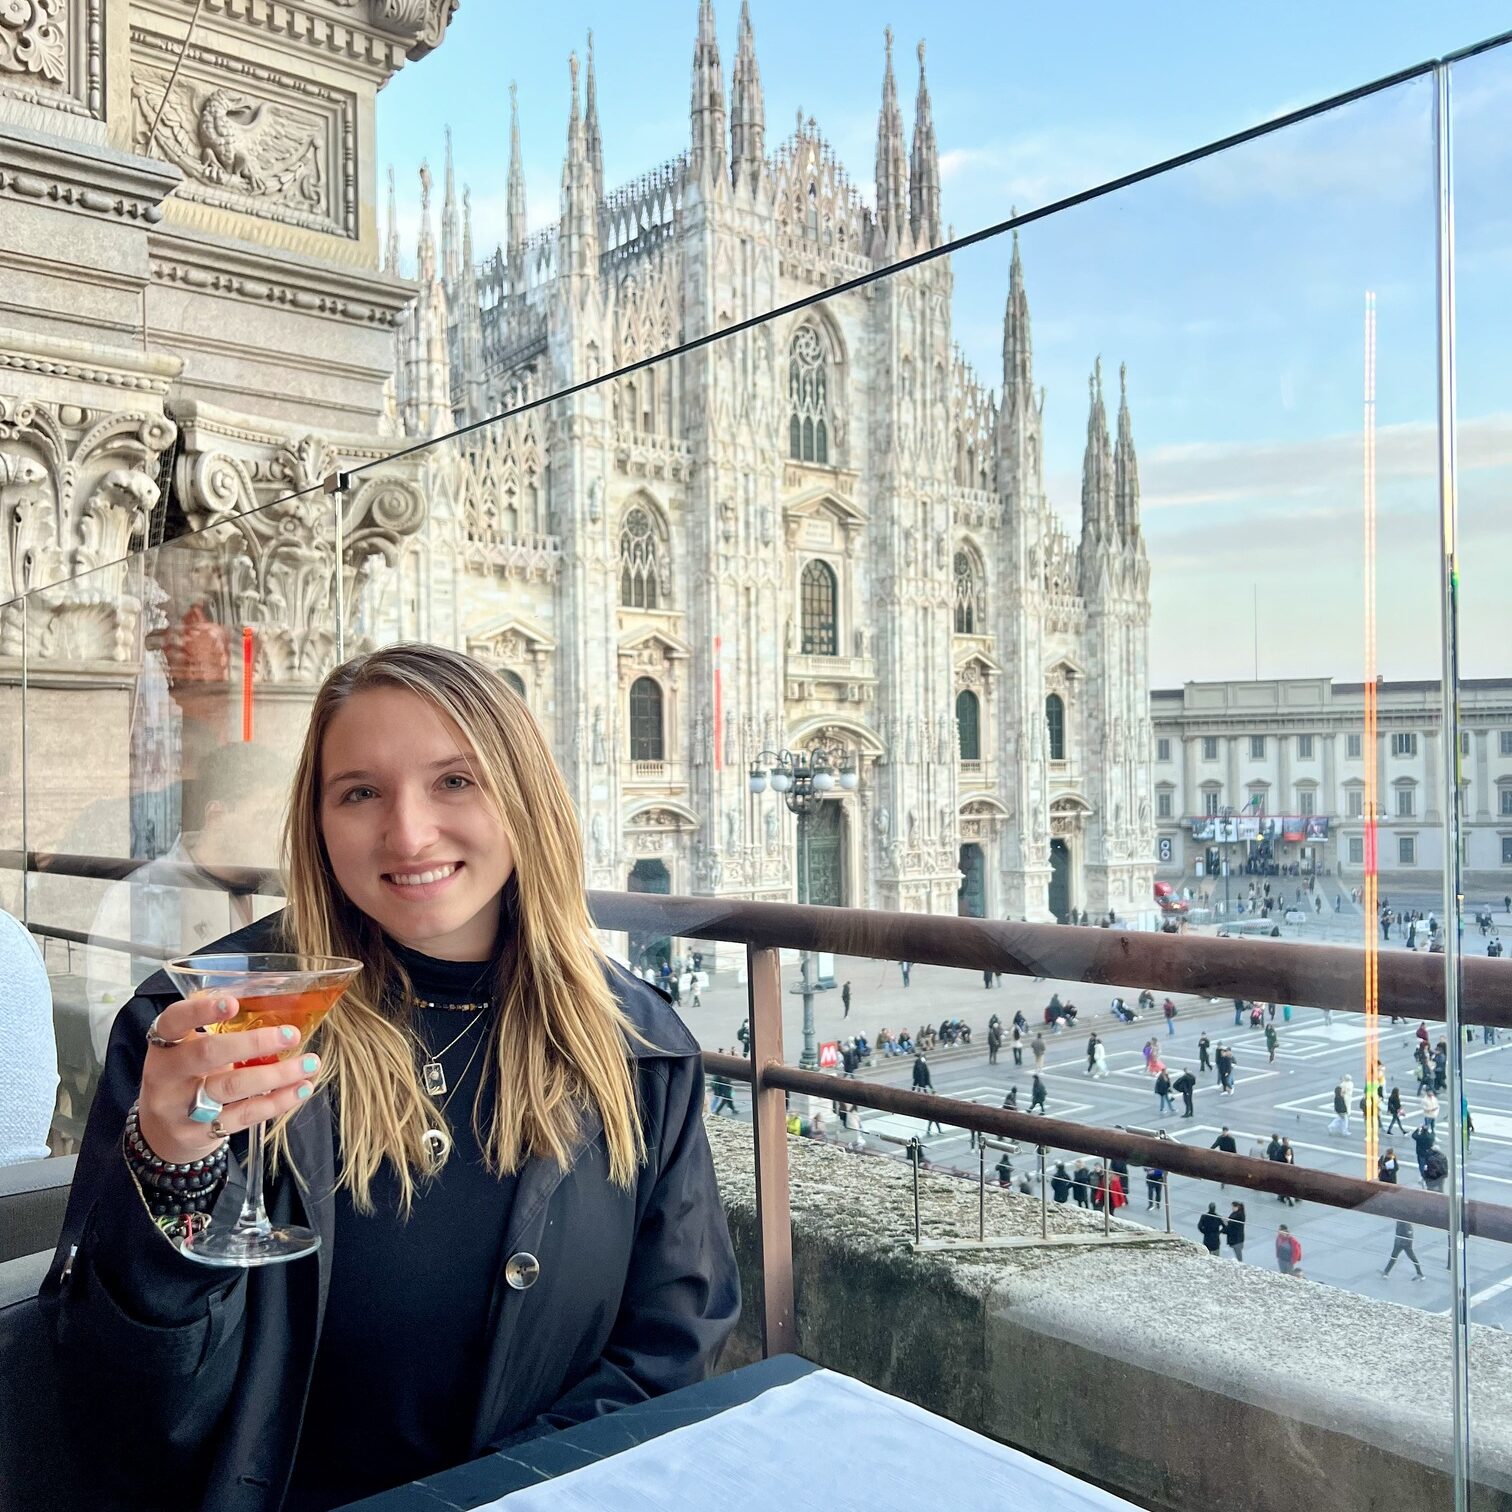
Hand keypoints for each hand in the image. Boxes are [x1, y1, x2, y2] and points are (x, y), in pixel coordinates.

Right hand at [135, 994, 319, 1164]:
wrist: (161, 1132)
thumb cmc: (187, 1077)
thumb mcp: (188, 1049)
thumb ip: (218, 1030)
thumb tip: (277, 1007)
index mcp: (164, 1045)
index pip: (175, 1022)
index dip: (201, 1011)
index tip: (234, 1003)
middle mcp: (166, 1076)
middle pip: (208, 1054)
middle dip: (254, 1042)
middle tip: (292, 1035)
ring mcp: (179, 1109)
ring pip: (232, 1087)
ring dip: (277, 1074)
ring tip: (310, 1063)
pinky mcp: (197, 1134)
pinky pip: (243, 1115)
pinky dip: (277, 1102)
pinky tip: (301, 1089)